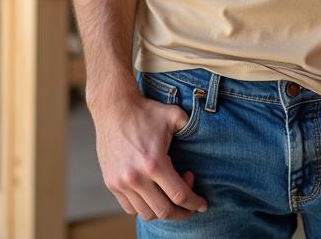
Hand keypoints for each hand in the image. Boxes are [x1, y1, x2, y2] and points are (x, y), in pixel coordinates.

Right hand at [90, 88, 208, 220]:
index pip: (180, 195)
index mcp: (154, 163)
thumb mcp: (174, 115)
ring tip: (169, 190)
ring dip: (162, 208)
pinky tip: (153, 192)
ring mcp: (121, 183)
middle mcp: (136, 178)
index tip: (202, 205)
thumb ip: (192, 127)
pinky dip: (144, 206)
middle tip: (189, 202)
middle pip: (164, 211)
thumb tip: (209, 134)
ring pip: (146, 213)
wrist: (114, 108)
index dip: (195, 203)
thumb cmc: (146, 112)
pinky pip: (130, 208)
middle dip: (182, 212)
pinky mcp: (111, 184)